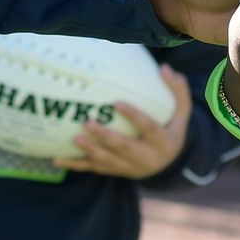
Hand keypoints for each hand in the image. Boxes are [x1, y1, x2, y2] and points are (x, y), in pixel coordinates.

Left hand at [55, 66, 192, 178]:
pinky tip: (57, 159)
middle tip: (88, 122)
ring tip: (74, 138)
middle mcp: (147, 158)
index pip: (149, 128)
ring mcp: (130, 167)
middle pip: (124, 148)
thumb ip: (177, 90)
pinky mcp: (116, 171)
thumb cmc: (172, 128)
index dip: (134, 117)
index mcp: (163, 142)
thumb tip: (164, 68)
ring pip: (108, 161)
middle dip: (105, 137)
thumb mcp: (181, 112)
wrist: (170, 163)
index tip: (116, 102)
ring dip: (90, 151)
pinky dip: (76, 165)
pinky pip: (95, 169)